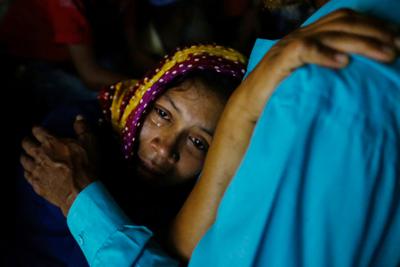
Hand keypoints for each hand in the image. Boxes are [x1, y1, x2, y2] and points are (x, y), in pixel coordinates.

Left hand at [20, 116, 97, 215]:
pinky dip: (27, 172)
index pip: (38, 131)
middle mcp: (40, 155)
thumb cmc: (86, 166)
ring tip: (26, 155)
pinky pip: (27, 176)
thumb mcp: (90, 143)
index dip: (36, 128)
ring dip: (25, 156)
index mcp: (52, 143)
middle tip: (28, 140)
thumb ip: (82, 128)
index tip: (36, 128)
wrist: (81, 191)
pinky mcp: (37, 184)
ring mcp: (37, 170)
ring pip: (24, 160)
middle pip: (26, 144)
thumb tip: (79, 118)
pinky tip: (30, 172)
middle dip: (26, 141)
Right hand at [242, 8, 399, 119]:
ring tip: (385, 54)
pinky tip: (343, 62)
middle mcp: (299, 36)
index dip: (371, 24)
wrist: (249, 108)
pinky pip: (303, 50)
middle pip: (341, 23)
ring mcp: (288, 47)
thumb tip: (355, 68)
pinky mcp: (278, 61)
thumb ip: (326, 67)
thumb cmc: (280, 95)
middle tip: (397, 46)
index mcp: (307, 36)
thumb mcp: (309, 76)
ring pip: (329, 34)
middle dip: (373, 32)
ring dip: (361, 42)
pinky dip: (324, 53)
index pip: (343, 19)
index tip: (395, 37)